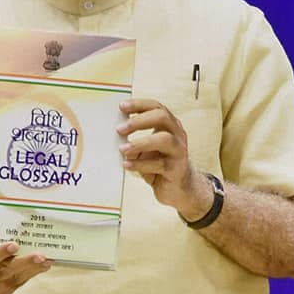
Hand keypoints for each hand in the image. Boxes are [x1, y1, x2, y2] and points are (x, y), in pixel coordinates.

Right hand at [0, 242, 50, 293]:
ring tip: (47, 260)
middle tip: (39, 255)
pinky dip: (31, 273)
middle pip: (6, 271)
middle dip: (24, 263)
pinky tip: (42, 266)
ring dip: (33, 268)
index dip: (0, 252)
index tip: (14, 245)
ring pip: (16, 278)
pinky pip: (18, 282)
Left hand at [117, 98, 211, 218]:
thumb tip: (114, 135)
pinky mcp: (177, 169)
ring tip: (123, 149)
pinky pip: (159, 164)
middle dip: (139, 121)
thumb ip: (133, 139)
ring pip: (164, 139)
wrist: (179, 189)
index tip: (121, 107)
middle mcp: (177, 135)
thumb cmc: (158, 163)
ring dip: (141, 143)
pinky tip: (127, 165)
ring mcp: (179, 151)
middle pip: (162, 117)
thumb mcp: (145, 148)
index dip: (139, 104)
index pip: (156, 107)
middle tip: (119, 129)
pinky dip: (140, 164)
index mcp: (169, 125)